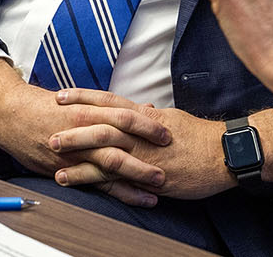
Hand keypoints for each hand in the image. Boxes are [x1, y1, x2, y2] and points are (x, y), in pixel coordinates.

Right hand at [0, 59, 171, 206]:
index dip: (147, 122)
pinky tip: (139, 198)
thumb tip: (143, 108)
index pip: (123, 113)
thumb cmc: (47, 106)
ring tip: (161, 183)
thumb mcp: (79, 100)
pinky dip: (120, 192)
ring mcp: (76, 150)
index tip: (169, 129)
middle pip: (122, 136)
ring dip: (138, 173)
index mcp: (88, 108)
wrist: (11, 114)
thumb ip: (110, 107)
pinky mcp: (68, 168)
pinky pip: (98, 183)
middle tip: (172, 153)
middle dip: (148, 146)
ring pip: (112, 162)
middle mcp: (83, 128)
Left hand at [49, 93, 252, 200]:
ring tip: (52, 151)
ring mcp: (142, 154)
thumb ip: (153, 116)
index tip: (62, 94)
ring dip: (76, 149)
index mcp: (145, 116)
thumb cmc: (201, 137)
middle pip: (100, 122)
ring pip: (102, 148)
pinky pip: (112, 176)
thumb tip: (142, 108)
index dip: (84, 97)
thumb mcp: (174, 120)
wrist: (224, 155)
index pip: (109, 101)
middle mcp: (140, 132)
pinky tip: (70, 178)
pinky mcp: (145, 176)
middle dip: (73, 123)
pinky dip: (89, 176)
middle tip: (48, 123)